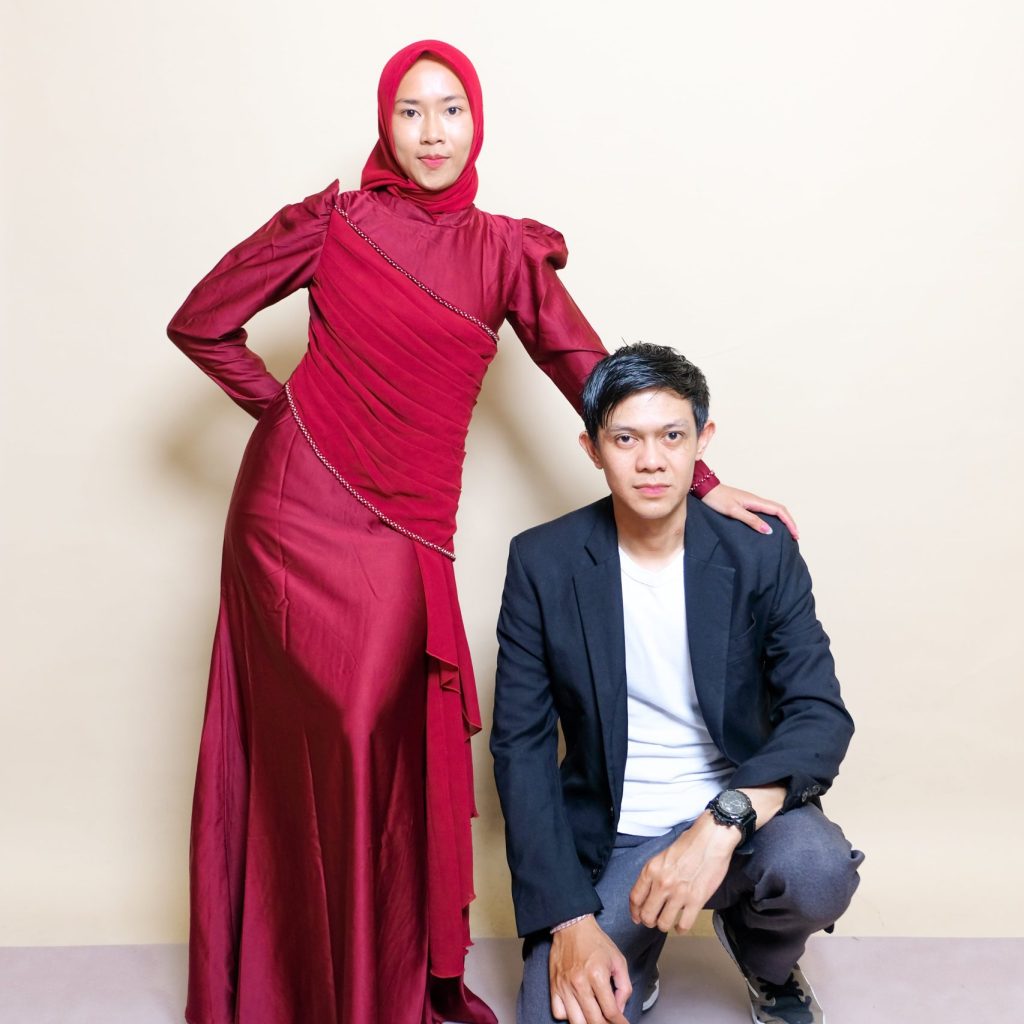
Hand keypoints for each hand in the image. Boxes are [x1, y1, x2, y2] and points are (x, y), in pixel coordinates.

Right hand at [548, 916, 631, 1023]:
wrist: (572, 926)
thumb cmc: (595, 941)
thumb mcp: (618, 960)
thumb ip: (624, 987)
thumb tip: (620, 1010)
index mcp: (598, 975)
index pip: (611, 1012)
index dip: (620, 1023)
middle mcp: (580, 983)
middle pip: (594, 1021)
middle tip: (611, 1022)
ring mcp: (565, 986)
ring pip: (576, 1022)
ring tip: (596, 1019)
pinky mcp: (554, 986)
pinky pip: (559, 1013)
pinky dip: (569, 1017)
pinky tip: (578, 1010)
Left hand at [629, 813, 738, 934]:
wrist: (711, 839)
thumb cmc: (689, 844)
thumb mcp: (662, 856)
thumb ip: (654, 874)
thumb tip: (649, 893)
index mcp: (651, 870)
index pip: (635, 898)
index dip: (634, 912)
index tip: (637, 917)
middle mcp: (662, 883)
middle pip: (647, 915)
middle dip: (649, 921)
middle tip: (654, 921)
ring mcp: (679, 893)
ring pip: (663, 923)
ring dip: (664, 925)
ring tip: (668, 922)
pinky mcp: (696, 900)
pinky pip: (684, 924)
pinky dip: (681, 929)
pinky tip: (681, 925)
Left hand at [700, 483, 798, 539]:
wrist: (705, 489)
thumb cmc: (716, 499)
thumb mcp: (733, 511)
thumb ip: (751, 520)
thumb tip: (769, 530)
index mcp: (755, 501)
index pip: (779, 511)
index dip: (790, 523)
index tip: (795, 535)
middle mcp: (756, 500)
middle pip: (779, 510)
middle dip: (789, 522)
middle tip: (794, 536)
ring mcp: (751, 502)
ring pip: (773, 511)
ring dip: (782, 521)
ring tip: (787, 533)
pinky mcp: (746, 505)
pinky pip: (764, 512)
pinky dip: (772, 519)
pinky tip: (770, 527)